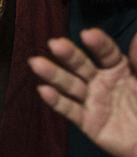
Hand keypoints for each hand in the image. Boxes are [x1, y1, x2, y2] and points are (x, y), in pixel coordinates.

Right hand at [29, 28, 136, 156]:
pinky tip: (44, 90)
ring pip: (71, 85)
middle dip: (68, 55)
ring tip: (37, 64)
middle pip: (82, 65)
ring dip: (53, 74)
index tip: (88, 34)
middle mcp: (101, 81)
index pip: (106, 53)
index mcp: (118, 69)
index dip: (97, 43)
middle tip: (55, 44)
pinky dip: (56, 101)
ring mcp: (92, 101)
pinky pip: (71, 111)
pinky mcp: (88, 122)